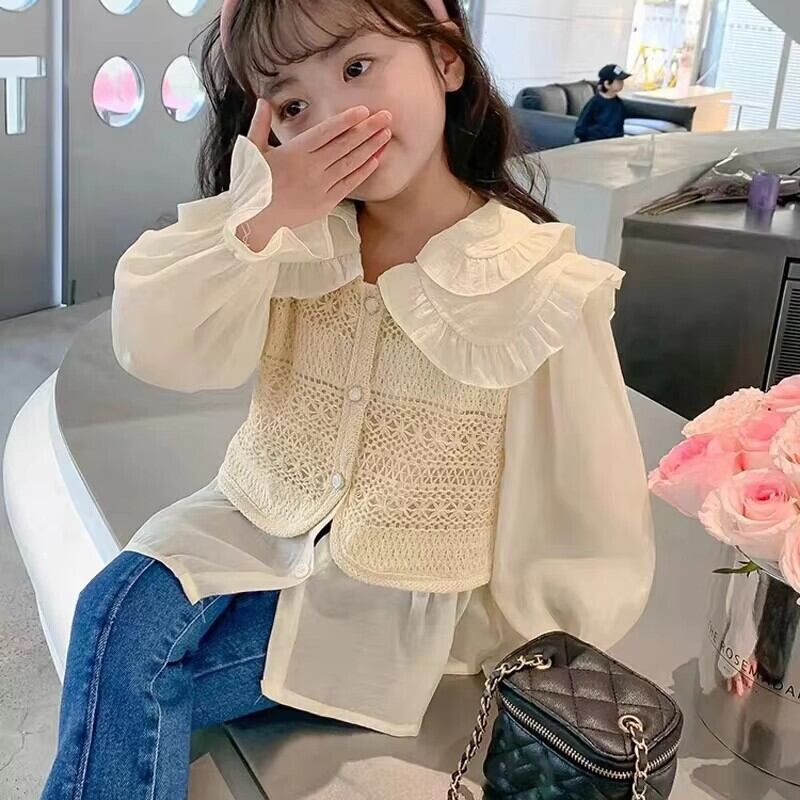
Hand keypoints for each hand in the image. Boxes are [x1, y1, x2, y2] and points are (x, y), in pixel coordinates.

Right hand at [236, 99, 392, 250]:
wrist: (255, 219)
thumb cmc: (252, 184)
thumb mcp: (252, 151)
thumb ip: (260, 125)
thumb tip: (262, 102)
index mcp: (294, 152)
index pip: (327, 131)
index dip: (347, 120)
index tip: (363, 110)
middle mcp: (311, 168)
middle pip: (345, 144)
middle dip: (367, 129)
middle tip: (386, 116)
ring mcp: (320, 186)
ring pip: (351, 163)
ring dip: (370, 148)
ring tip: (386, 134)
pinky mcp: (325, 203)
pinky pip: (349, 184)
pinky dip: (363, 171)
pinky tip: (376, 160)